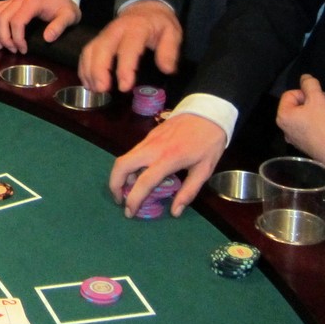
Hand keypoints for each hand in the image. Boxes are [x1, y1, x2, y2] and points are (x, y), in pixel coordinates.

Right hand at [0, 0, 79, 53]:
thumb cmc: (64, 8)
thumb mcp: (69, 17)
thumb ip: (60, 26)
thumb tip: (47, 38)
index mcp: (32, 2)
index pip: (16, 21)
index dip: (17, 38)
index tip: (24, 50)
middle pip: (1, 19)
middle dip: (4, 38)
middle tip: (13, 50)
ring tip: (1, 46)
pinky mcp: (8, 2)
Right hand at [78, 0, 182, 92]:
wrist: (144, 8)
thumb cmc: (158, 23)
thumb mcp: (172, 32)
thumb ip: (169, 50)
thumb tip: (167, 69)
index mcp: (136, 28)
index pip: (128, 48)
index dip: (124, 68)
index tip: (124, 87)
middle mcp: (116, 30)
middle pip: (102, 48)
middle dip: (99, 70)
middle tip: (102, 89)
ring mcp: (104, 34)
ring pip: (90, 50)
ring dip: (89, 70)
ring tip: (94, 90)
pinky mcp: (98, 39)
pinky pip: (86, 53)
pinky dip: (84, 68)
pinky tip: (88, 83)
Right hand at [108, 112, 225, 217]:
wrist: (208, 111)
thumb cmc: (209, 142)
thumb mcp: (204, 170)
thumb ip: (188, 192)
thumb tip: (175, 212)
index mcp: (168, 159)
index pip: (143, 182)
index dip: (134, 199)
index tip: (130, 212)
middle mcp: (152, 148)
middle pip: (121, 165)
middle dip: (114, 184)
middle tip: (120, 199)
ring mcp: (148, 140)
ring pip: (125, 157)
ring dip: (121, 175)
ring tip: (130, 189)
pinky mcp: (148, 136)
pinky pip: (133, 153)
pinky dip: (130, 166)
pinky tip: (140, 174)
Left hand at [275, 75, 324, 178]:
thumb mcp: (318, 98)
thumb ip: (310, 85)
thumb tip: (305, 77)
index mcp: (282, 116)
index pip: (290, 94)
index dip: (305, 92)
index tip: (318, 97)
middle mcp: (284, 129)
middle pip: (295, 106)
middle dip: (310, 102)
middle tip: (324, 103)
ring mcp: (294, 140)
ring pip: (302, 118)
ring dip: (314, 112)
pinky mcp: (305, 147)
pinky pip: (307, 129)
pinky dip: (316, 125)